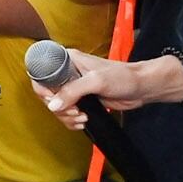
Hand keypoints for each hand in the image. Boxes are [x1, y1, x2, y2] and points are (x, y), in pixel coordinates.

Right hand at [31, 50, 175, 128]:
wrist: (141, 88)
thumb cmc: (123, 77)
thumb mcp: (96, 81)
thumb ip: (73, 91)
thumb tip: (53, 105)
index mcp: (67, 61)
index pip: (41, 74)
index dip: (43, 90)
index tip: (54, 100)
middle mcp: (67, 73)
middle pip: (47, 94)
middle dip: (58, 108)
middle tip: (75, 111)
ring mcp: (74, 88)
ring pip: (56, 107)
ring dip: (66, 117)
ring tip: (82, 117)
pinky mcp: (81, 100)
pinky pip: (67, 113)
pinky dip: (71, 121)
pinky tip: (83, 120)